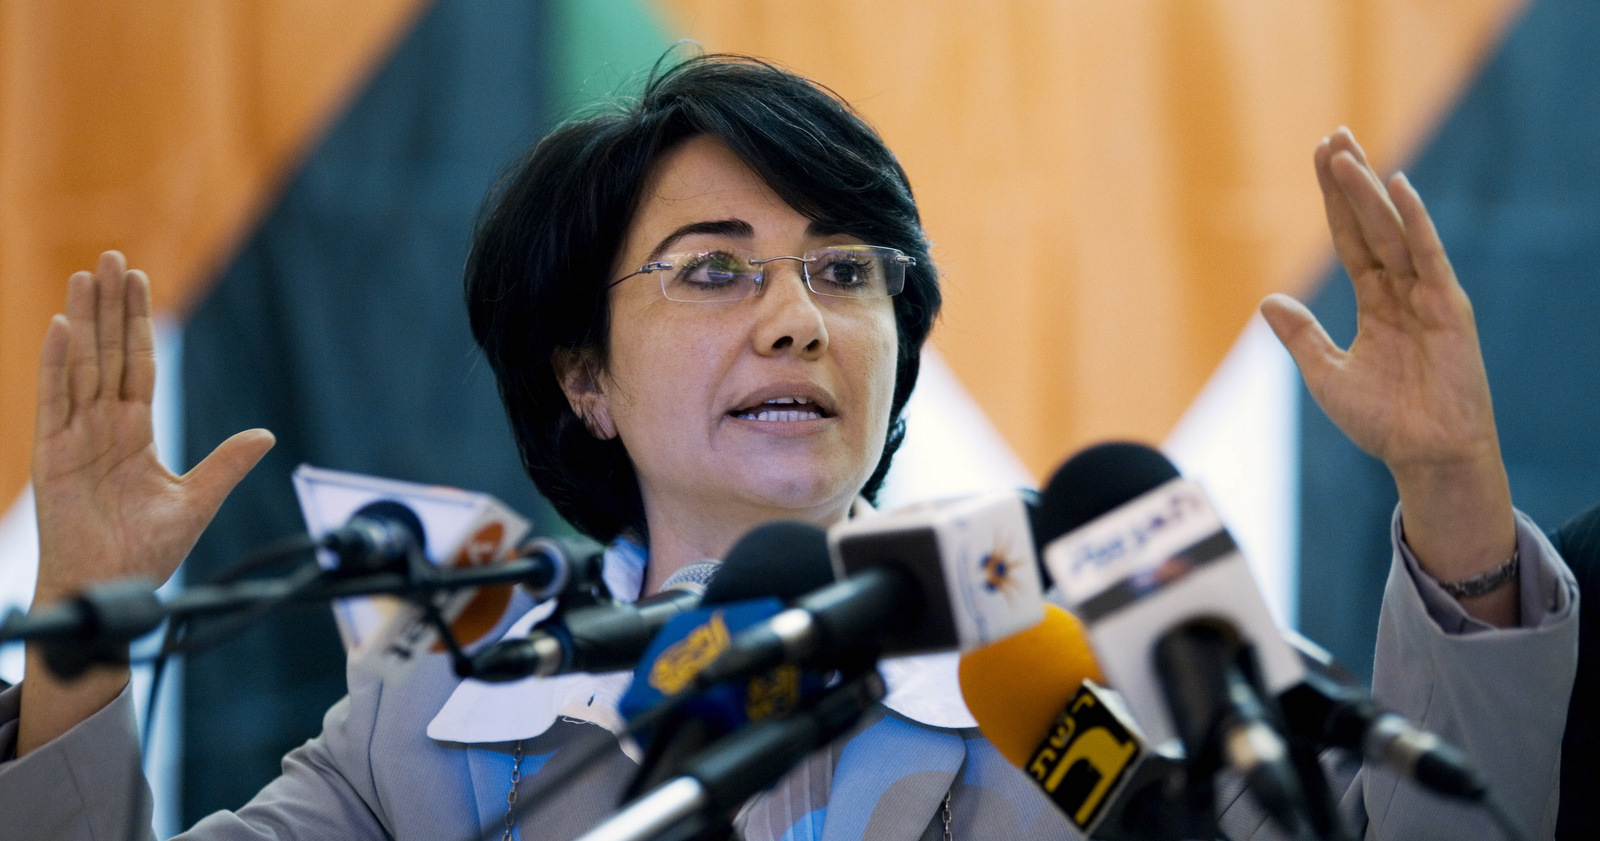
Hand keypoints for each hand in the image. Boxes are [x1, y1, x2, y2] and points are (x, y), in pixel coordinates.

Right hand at [20, 252, 272, 754]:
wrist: (112, 590)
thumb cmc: (146, 554)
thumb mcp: (196, 501)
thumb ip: (226, 464)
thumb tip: (266, 435)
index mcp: (135, 433)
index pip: (139, 365)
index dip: (140, 323)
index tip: (140, 281)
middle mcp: (104, 427)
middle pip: (109, 353)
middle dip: (112, 306)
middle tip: (114, 258)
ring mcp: (76, 438)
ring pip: (82, 366)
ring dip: (84, 321)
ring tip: (86, 277)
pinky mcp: (54, 456)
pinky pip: (55, 402)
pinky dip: (58, 365)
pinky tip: (62, 329)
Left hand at [1260, 129, 1516, 625]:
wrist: (1425, 457)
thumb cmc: (1383, 422)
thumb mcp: (1327, 374)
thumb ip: (1302, 336)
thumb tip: (1268, 301)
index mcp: (1377, 302)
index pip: (1351, 239)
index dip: (1334, 201)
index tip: (1320, 159)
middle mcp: (1403, 290)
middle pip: (1371, 224)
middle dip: (1350, 182)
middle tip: (1331, 136)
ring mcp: (1428, 296)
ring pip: (1393, 232)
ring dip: (1370, 192)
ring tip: (1346, 154)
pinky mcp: (1449, 310)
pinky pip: (1428, 258)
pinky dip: (1414, 223)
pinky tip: (1397, 189)